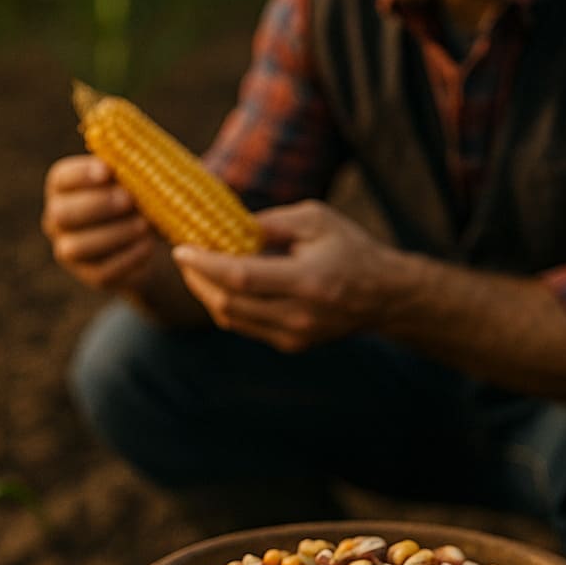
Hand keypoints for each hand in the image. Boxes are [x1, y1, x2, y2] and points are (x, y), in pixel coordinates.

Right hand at [41, 155, 158, 291]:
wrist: (148, 239)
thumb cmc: (138, 198)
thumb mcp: (135, 180)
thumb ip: (131, 169)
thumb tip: (140, 159)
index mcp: (64, 189)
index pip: (61, 178)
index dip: (81, 174)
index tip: (107, 170)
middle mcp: (58, 220)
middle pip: (62, 213)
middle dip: (97, 205)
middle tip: (128, 199)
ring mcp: (70, 251)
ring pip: (78, 247)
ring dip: (114, 234)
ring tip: (144, 224)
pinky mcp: (91, 276)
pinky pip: (102, 271)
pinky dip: (127, 257)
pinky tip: (147, 246)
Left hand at [171, 199, 401, 350]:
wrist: (384, 296)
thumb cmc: (350, 248)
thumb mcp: (315, 219)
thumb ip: (270, 222)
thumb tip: (227, 225)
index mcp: (307, 280)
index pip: (241, 277)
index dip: (205, 264)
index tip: (181, 249)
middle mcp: (298, 315)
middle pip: (228, 303)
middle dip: (197, 280)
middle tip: (184, 257)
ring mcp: (294, 336)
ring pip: (231, 319)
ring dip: (208, 294)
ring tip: (198, 270)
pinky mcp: (290, 345)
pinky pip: (245, 326)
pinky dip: (228, 305)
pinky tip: (222, 285)